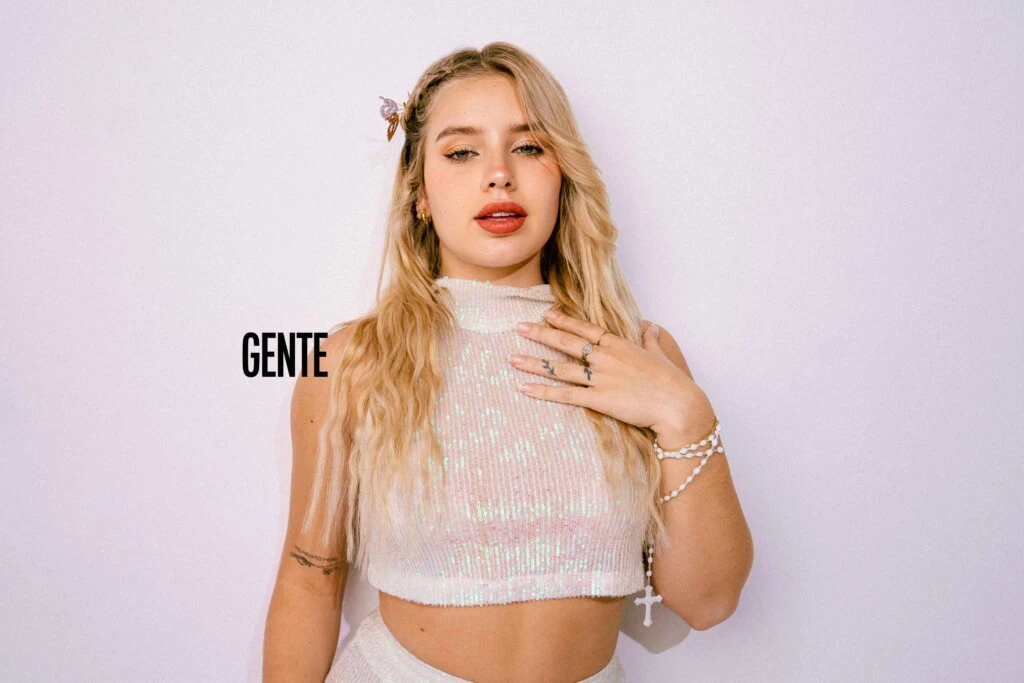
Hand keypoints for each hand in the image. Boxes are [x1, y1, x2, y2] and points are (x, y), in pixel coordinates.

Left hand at [510, 308, 710, 437]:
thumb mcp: (661, 355)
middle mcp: (606, 358)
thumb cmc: (673, 382)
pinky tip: (524, 388)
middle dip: (541, 334)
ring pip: (560, 367)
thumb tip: (650, 328)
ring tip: (512, 358)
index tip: (547, 314)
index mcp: (620, 345)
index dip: (565, 321)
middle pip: (567, 342)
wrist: (678, 405)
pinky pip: (565, 394)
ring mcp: (601, 378)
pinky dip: (543, 391)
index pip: (587, 329)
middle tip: (519, 327)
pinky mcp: (598, 399)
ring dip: (534, 362)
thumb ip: (651, 341)